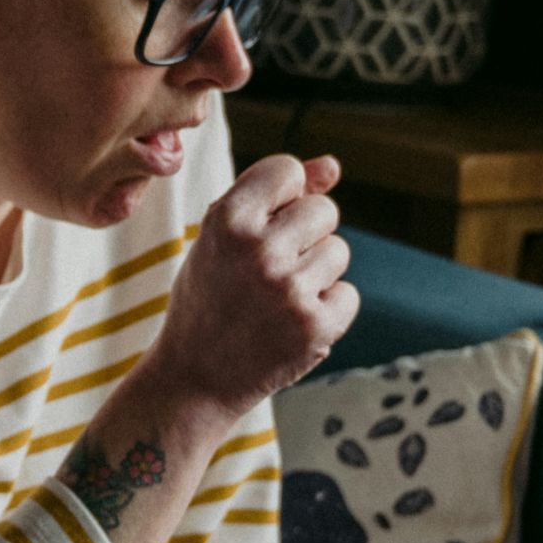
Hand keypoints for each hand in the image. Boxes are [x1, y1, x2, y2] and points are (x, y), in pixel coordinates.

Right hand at [145, 153, 358, 420]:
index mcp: (227, 219)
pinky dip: (327, 310)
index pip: (288, 169)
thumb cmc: (210, 296)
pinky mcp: (315, 328)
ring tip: (275, 298)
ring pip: (338, 251)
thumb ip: (274, 194)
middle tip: (267, 269)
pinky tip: (290, 324)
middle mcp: (259, 250)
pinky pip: (348, 295)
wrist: (194, 377)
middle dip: (305, 234)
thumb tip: (334, 166)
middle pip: (324, 209)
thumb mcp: (222, 237)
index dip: (282, 194)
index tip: (262, 222)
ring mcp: (289, 290)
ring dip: (316, 272)